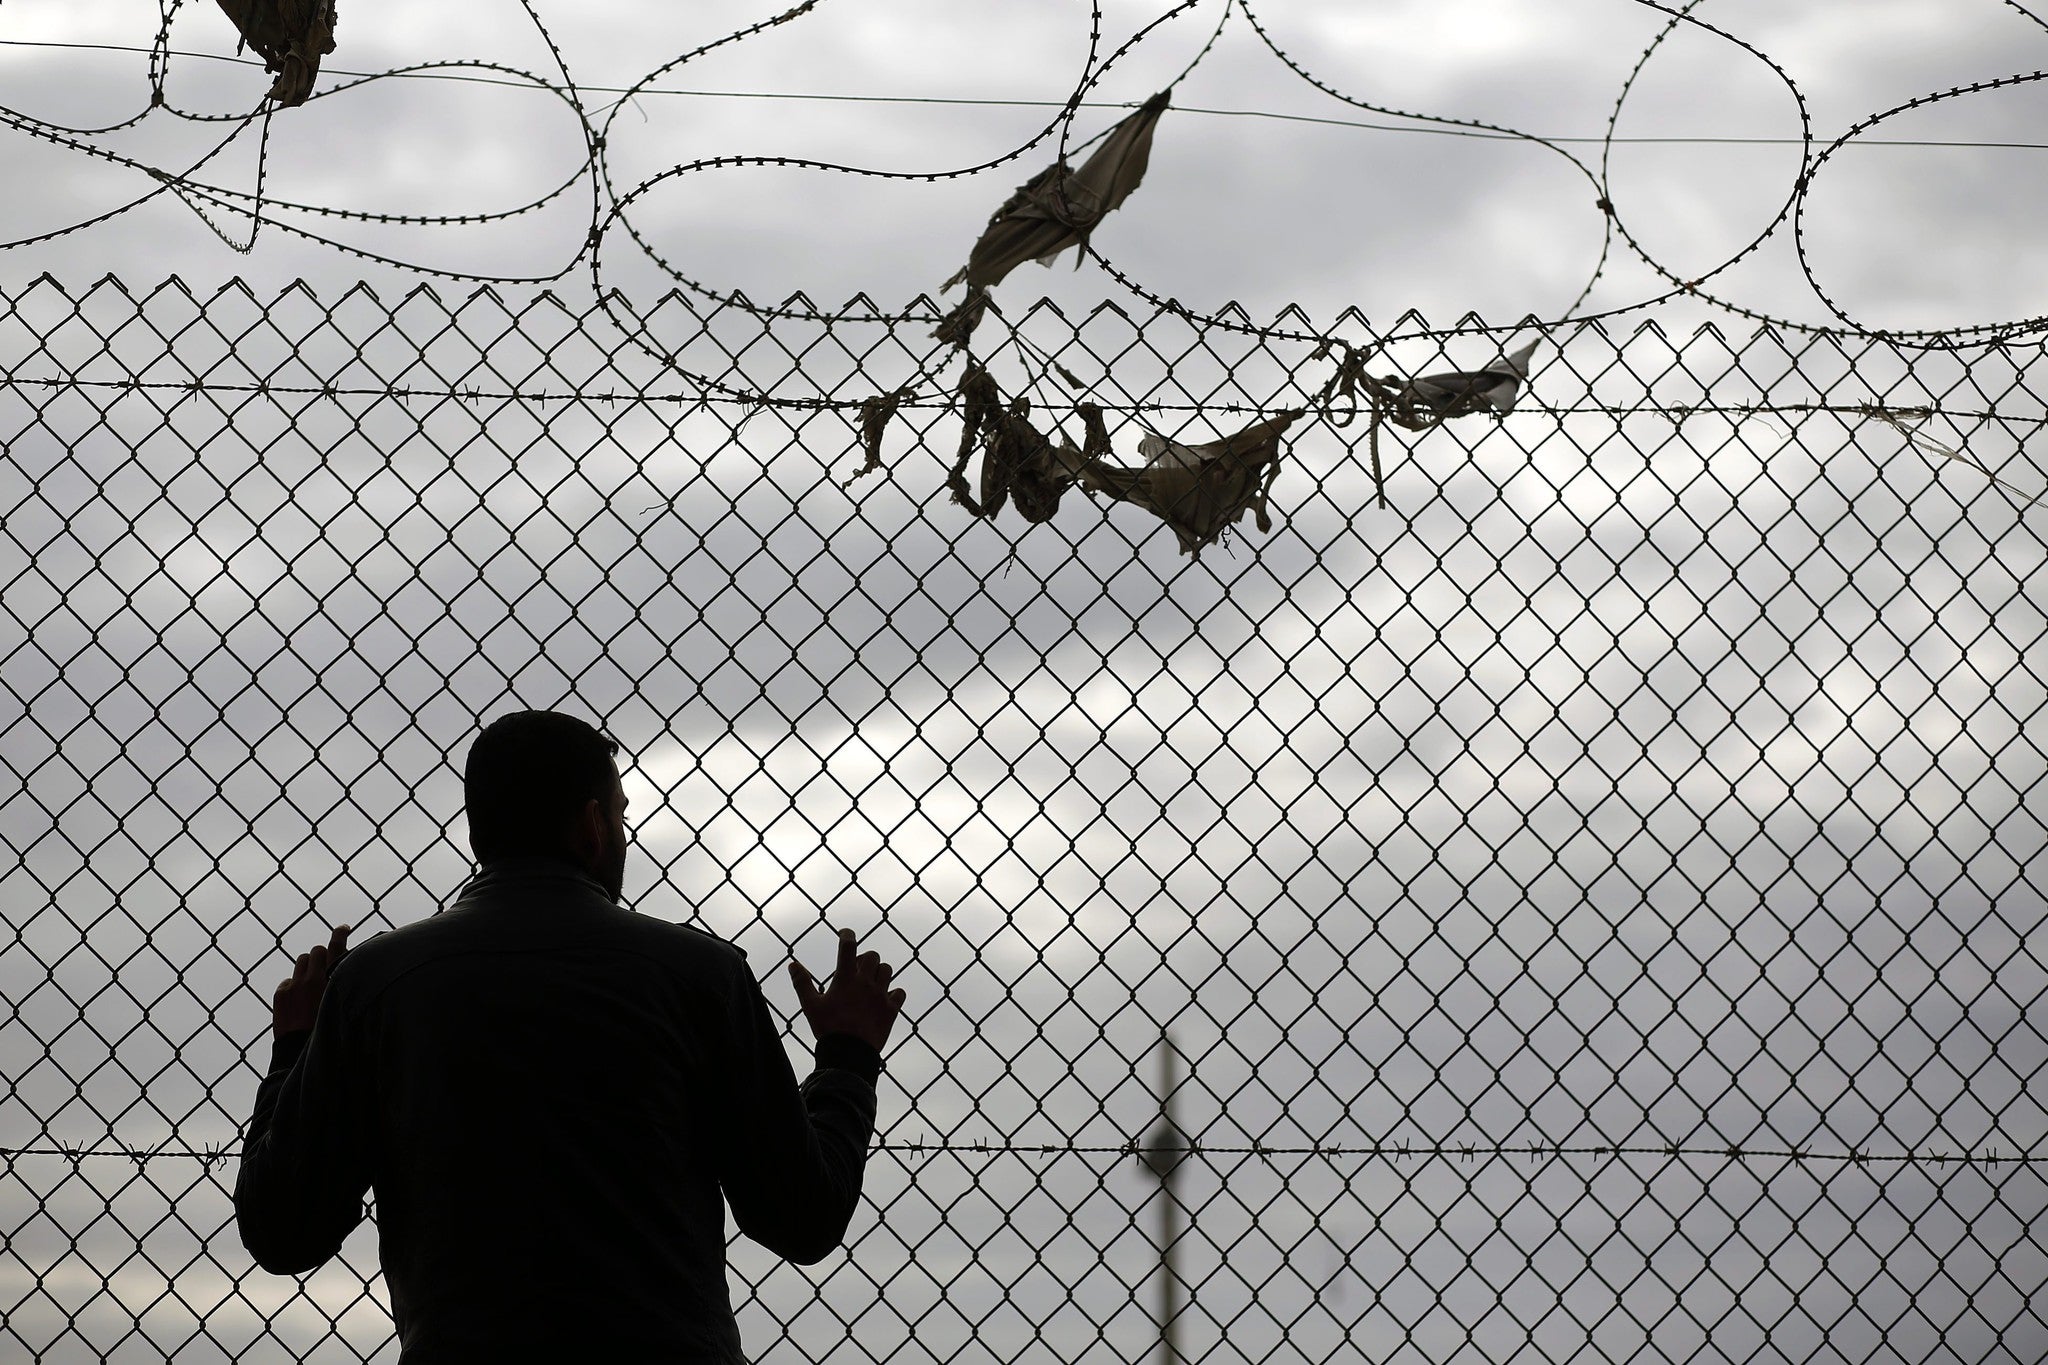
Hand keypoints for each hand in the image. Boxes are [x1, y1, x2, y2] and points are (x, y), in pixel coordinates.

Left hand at [272, 923, 350, 1038]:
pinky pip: (288, 981)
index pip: (337, 947)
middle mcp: (312, 979)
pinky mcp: (281, 994)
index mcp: (332, 981)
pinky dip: (293, 986)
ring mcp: (294, 985)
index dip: (340, 934)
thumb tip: (346, 975)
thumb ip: (343, 986)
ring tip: (311, 984)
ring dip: (307, 968)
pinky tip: (298, 1000)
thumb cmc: (328, 1031)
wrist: (300, 1053)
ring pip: (301, 962)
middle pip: (316, 952)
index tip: (343, 928)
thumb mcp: (343, 1006)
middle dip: (321, 956)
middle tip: (324, 967)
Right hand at [788, 928, 904, 1053]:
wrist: (849, 1054)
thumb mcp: (810, 1006)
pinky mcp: (891, 1009)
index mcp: (845, 979)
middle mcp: (865, 983)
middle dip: (864, 958)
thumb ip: (802, 983)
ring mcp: (880, 995)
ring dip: (879, 972)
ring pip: (887, 970)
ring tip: (869, 983)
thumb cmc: (828, 1029)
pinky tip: (884, 999)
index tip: (845, 933)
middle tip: (856, 970)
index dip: (847, 935)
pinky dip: (893, 993)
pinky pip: (899, 992)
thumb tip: (792, 964)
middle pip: (872, 955)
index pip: (848, 946)